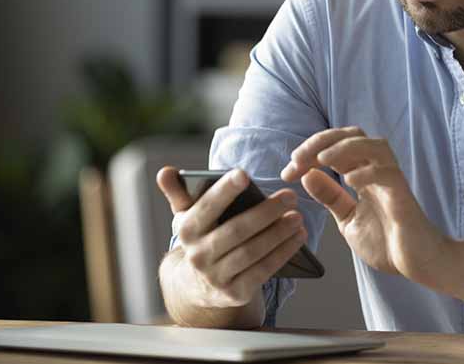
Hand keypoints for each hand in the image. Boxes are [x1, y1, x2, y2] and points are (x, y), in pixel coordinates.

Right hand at [156, 166, 306, 308]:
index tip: (245, 174)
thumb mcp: (186, 216)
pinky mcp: (235, 293)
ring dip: (279, 233)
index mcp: (187, 231)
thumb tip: (165, 171)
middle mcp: (198, 256)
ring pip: (252, 252)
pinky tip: (298, 237)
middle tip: (290, 195)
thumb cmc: (200, 238)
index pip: (206, 208)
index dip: (224, 191)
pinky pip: (263, 271)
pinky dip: (284, 252)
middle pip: (236, 230)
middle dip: (266, 212)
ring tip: (298, 216)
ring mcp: (216, 277)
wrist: (197, 285)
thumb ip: (178, 192)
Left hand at [280, 127, 450, 285]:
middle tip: (297, 158)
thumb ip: (331, 197)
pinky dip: (367, 171)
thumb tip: (307, 175)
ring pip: (374, 145)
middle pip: (353, 135)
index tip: (288, 171)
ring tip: (321, 160)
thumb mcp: (348, 218)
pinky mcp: (402, 195)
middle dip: (321, 141)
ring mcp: (392, 181)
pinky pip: (388, 172)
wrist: (418, 263)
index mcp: (363, 174)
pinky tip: (350, 181)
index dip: (309, 152)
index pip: (335, 147)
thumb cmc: (388, 241)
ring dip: (344, 147)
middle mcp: (377, 171)